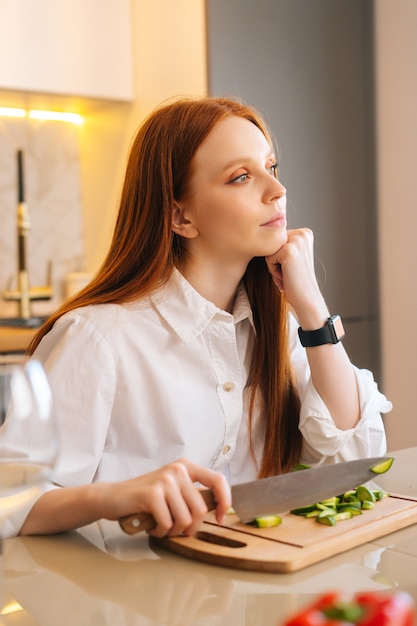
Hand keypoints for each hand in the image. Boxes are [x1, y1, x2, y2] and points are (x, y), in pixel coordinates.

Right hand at [98, 458, 230, 537]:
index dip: (224, 501)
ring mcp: (165, 480)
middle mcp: (178, 470)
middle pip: (200, 509)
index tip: (220, 518)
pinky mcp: (152, 494)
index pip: (218, 481)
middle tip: (176, 529)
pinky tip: (151, 526)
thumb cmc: (144, 498)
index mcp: (186, 466)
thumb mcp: (173, 489)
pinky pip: (168, 524)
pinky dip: (160, 532)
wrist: (112, 497)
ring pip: (185, 519)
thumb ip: (192, 495)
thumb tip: (217, 510)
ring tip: (161, 526)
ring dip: (173, 531)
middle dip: (190, 527)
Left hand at [265, 228, 327, 326]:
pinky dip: (273, 270)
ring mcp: (296, 241)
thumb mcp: (292, 256)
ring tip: (287, 274)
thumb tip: (261, 234)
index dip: (279, 256)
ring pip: (268, 250)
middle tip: (289, 272)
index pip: (275, 238)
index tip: (292, 267)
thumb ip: (282, 243)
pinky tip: (286, 277)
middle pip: (271, 242)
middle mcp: (302, 233)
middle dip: (276, 260)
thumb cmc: (296, 280)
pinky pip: (268, 258)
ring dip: (274, 266)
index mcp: (305, 232)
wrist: (306, 299)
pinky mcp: (289, 251)